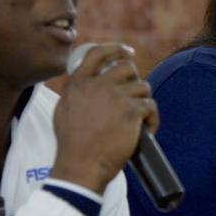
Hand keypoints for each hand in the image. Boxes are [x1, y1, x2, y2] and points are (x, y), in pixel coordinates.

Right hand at [52, 43, 157, 193]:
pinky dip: (152, 119)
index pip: (98, 53)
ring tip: (140, 119)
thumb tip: (87, 83)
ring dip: (144, 102)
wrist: (81, 167)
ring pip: (142, 87)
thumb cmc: (72, 145)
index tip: (128, 52)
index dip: (116, 49)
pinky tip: (147, 130)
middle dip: (135, 79)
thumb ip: (76, 93)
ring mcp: (116, 97)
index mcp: (78, 84)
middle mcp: (97, 86)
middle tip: (136, 95)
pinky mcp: (132, 111)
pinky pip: (150, 106)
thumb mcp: (63, 111)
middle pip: (127, 67)